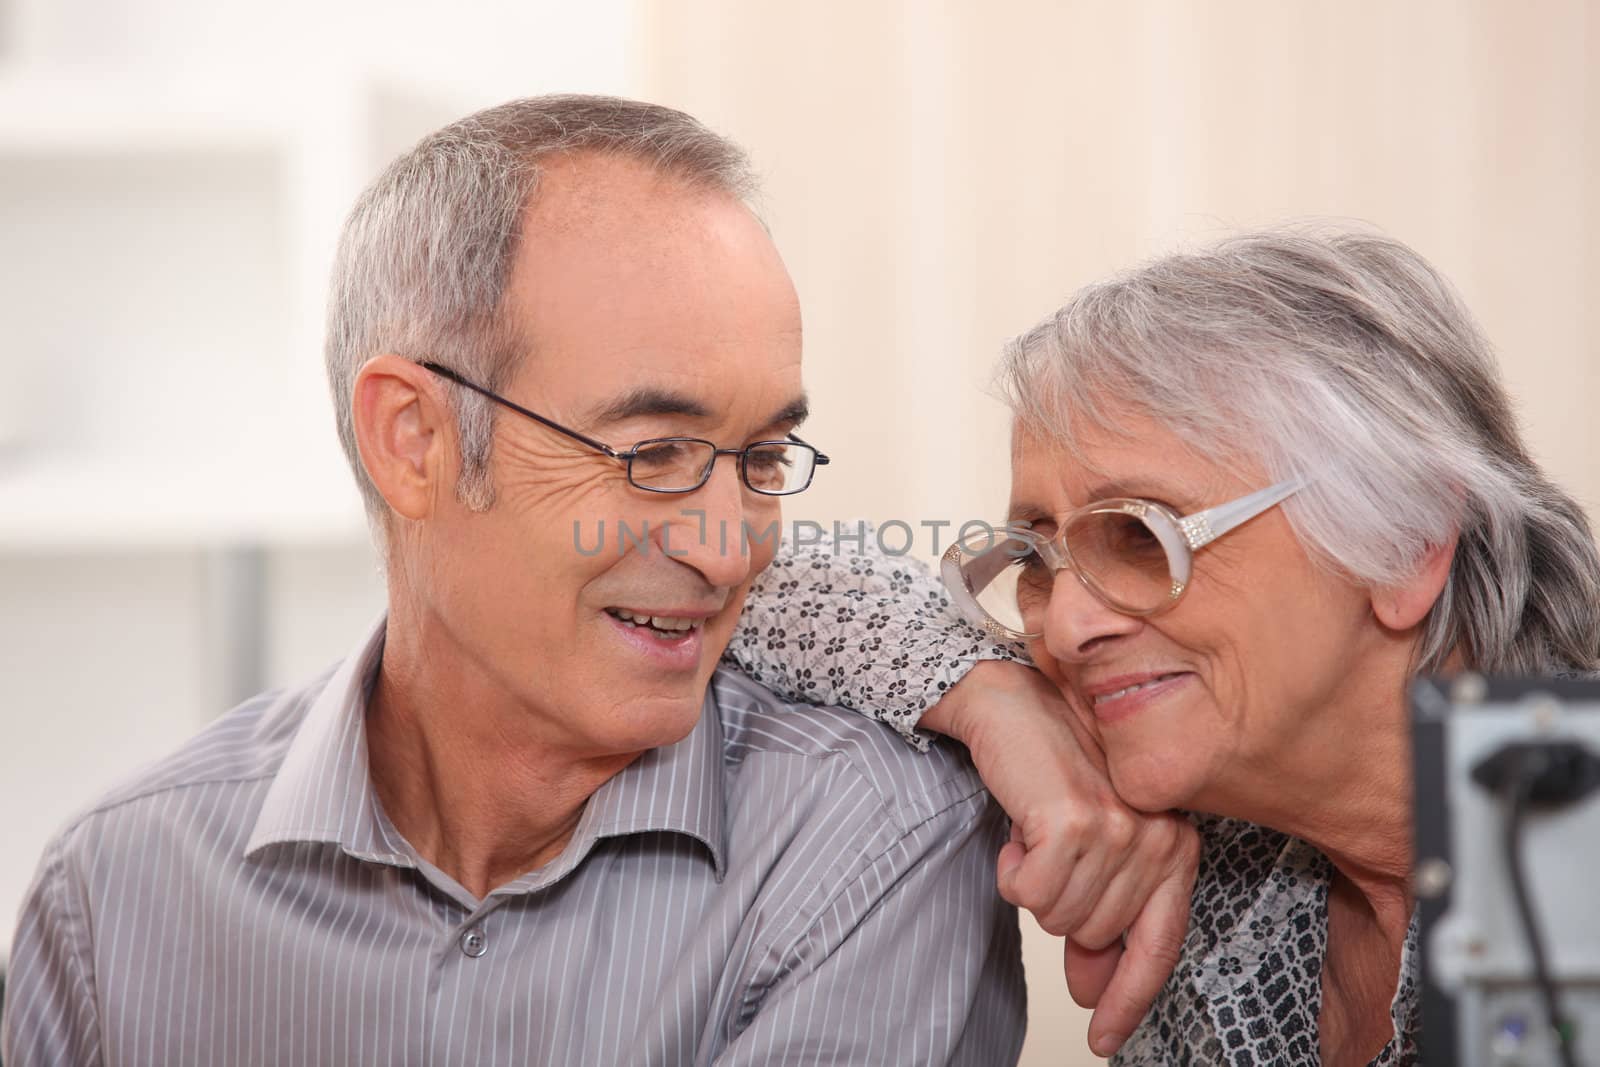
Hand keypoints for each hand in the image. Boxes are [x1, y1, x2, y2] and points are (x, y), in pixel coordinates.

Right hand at [921, 661, 1199, 1057]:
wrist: (1010, 706)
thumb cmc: (1049, 769)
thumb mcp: (1088, 846)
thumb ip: (1098, 914)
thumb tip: (1090, 987)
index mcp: (1175, 845)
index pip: (1158, 945)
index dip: (1128, 1000)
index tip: (1102, 1038)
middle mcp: (1158, 839)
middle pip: (1094, 934)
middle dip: (1057, 905)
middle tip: (1045, 851)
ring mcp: (1119, 831)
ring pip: (1058, 918)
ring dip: (1031, 882)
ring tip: (1035, 831)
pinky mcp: (1074, 823)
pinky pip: (1029, 894)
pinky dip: (1012, 868)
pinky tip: (1019, 827)